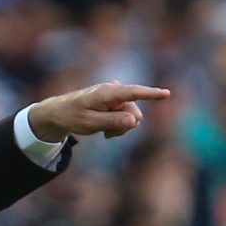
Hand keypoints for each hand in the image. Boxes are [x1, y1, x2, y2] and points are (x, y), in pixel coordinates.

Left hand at [28, 82, 170, 141]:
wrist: (59, 113)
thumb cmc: (72, 116)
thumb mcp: (90, 123)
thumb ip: (112, 121)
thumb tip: (134, 120)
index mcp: (106, 93)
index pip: (132, 92)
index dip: (150, 94)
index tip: (166, 93)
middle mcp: (113, 91)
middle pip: (134, 112)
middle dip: (125, 126)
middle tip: (107, 134)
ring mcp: (115, 97)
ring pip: (132, 117)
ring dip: (120, 127)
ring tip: (103, 130)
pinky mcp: (115, 102)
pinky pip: (126, 116)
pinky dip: (118, 125)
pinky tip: (105, 128)